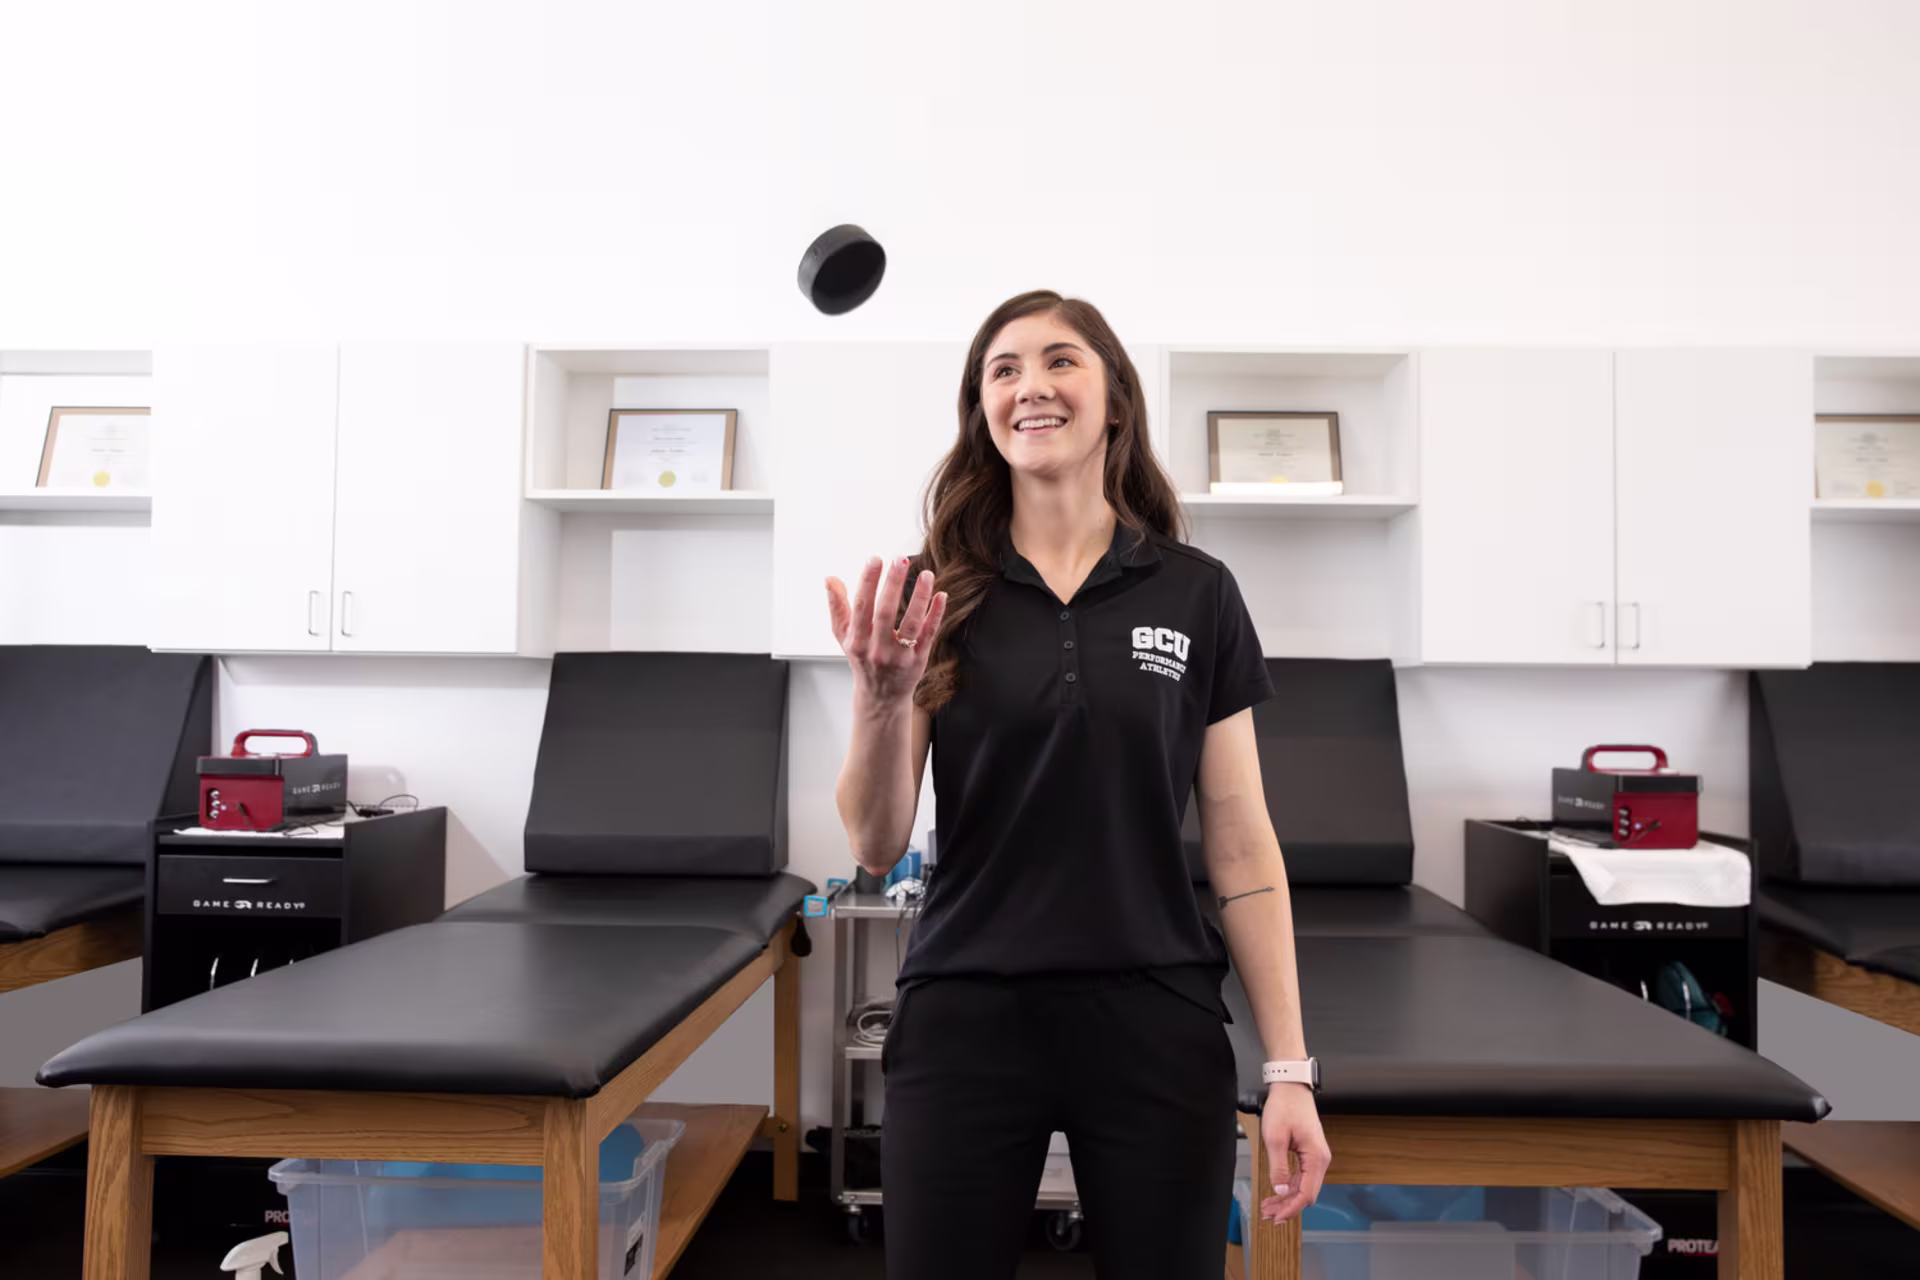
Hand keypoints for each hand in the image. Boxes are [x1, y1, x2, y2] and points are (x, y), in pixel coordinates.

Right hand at [826, 555, 947, 705]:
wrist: (881, 697)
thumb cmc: (862, 659)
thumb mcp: (843, 636)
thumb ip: (837, 606)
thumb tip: (830, 578)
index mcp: (857, 640)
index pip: (861, 607)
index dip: (867, 582)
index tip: (874, 559)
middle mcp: (877, 649)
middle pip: (886, 613)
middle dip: (893, 585)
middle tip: (900, 560)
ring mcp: (900, 656)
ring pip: (912, 624)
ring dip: (920, 597)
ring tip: (926, 574)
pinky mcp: (919, 660)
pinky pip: (929, 634)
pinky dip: (936, 614)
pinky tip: (940, 595)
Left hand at [1258, 1083, 1329, 1224]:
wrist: (1291, 1087)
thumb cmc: (1285, 1107)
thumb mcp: (1275, 1137)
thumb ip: (1278, 1167)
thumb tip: (1280, 1191)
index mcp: (1316, 1158)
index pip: (1306, 1194)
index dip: (1291, 1208)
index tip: (1276, 1217)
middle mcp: (1320, 1160)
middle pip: (1306, 1193)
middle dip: (1287, 1206)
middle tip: (1267, 1215)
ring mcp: (1316, 1157)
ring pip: (1303, 1186)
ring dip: (1287, 1198)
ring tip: (1268, 1206)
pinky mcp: (1309, 1154)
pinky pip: (1301, 1177)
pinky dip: (1288, 1187)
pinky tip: (1276, 1193)